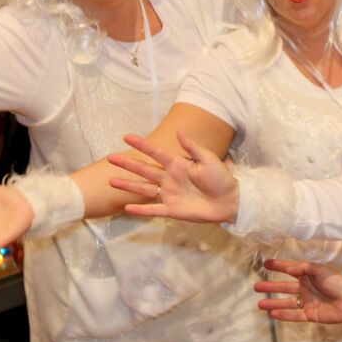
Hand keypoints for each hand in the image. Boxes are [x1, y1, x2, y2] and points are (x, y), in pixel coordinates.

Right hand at [109, 131, 238, 223]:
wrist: (230, 201)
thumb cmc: (221, 178)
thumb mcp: (208, 159)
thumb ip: (193, 147)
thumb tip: (179, 131)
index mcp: (178, 164)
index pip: (156, 153)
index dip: (142, 145)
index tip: (126, 137)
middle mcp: (170, 178)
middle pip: (145, 170)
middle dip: (128, 164)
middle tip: (111, 158)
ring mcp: (169, 194)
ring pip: (144, 189)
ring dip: (128, 185)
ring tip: (111, 181)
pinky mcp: (172, 209)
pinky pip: (153, 209)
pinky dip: (140, 209)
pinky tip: (126, 207)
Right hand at [255, 258, 341, 323]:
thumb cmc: (338, 282)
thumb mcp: (321, 270)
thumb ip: (305, 268)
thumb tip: (289, 267)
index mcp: (308, 275)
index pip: (290, 269)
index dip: (278, 266)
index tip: (265, 263)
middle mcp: (306, 288)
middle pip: (284, 287)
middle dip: (271, 286)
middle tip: (256, 286)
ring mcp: (307, 302)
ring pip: (287, 302)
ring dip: (274, 303)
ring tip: (259, 304)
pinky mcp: (311, 314)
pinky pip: (295, 315)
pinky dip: (284, 315)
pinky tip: (273, 314)